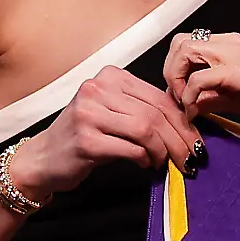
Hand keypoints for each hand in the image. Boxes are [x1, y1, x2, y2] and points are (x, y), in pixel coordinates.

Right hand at [9, 65, 202, 198]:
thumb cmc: (83, 135)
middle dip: (179, 137)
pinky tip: (146, 164)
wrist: (44, 158)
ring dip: (163, 150)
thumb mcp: (113, 111)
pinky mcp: (86, 139)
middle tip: (191, 157)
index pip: (158, 96)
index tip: (195, 139)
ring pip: (146, 129)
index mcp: (111, 76)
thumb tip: (186, 123)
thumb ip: (142, 109)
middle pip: (154, 112)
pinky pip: (130, 148)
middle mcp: (98, 89)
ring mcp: (89, 113)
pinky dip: (145, 158)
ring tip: (166, 162)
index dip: (182, 120)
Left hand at [163, 32, 239, 120]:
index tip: (180, 94)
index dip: (177, 68)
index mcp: (229, 45)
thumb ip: (213, 97)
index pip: (188, 44)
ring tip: (185, 102)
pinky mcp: (236, 71)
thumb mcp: (239, 95)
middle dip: (170, 71)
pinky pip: (198, 79)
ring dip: (176, 79)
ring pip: (184, 51)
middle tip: (177, 97)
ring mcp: (231, 54)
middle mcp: (227, 43)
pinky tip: (195, 112)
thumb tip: (191, 107)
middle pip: (179, 42)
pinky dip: (189, 96)